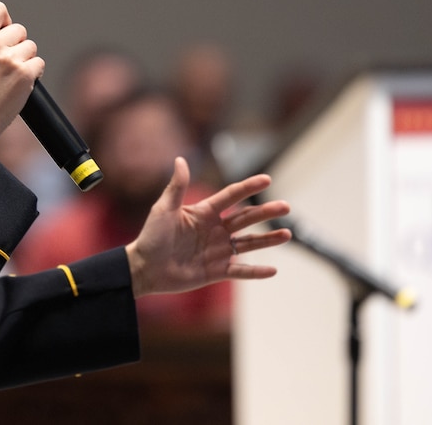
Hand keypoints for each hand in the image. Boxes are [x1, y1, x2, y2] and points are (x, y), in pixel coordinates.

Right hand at [0, 1, 44, 150]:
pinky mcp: (25, 73)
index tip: (4, 30)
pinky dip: (33, 72)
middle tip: (6, 62)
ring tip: (10, 75)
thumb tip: (3, 28)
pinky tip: (19, 82)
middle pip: (20, 29)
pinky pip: (39, 62)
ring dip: (25, 59)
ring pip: (31, 46)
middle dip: (17, 44)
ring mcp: (10, 58)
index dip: (4, 20)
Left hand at [125, 157, 291, 297]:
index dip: (248, 187)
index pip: (230, 197)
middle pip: (245, 218)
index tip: (267, 179)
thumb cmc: (151, 236)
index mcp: (204, 212)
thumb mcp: (163, 210)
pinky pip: (240, 271)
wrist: (143, 268)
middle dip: (265, 212)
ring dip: (268, 239)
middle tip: (285, 207)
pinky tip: (273, 270)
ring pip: (248, 243)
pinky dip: (256, 272)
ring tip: (287, 234)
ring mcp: (217, 250)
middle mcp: (215, 230)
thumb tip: (180, 159)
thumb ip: (176, 187)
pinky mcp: (216, 271)